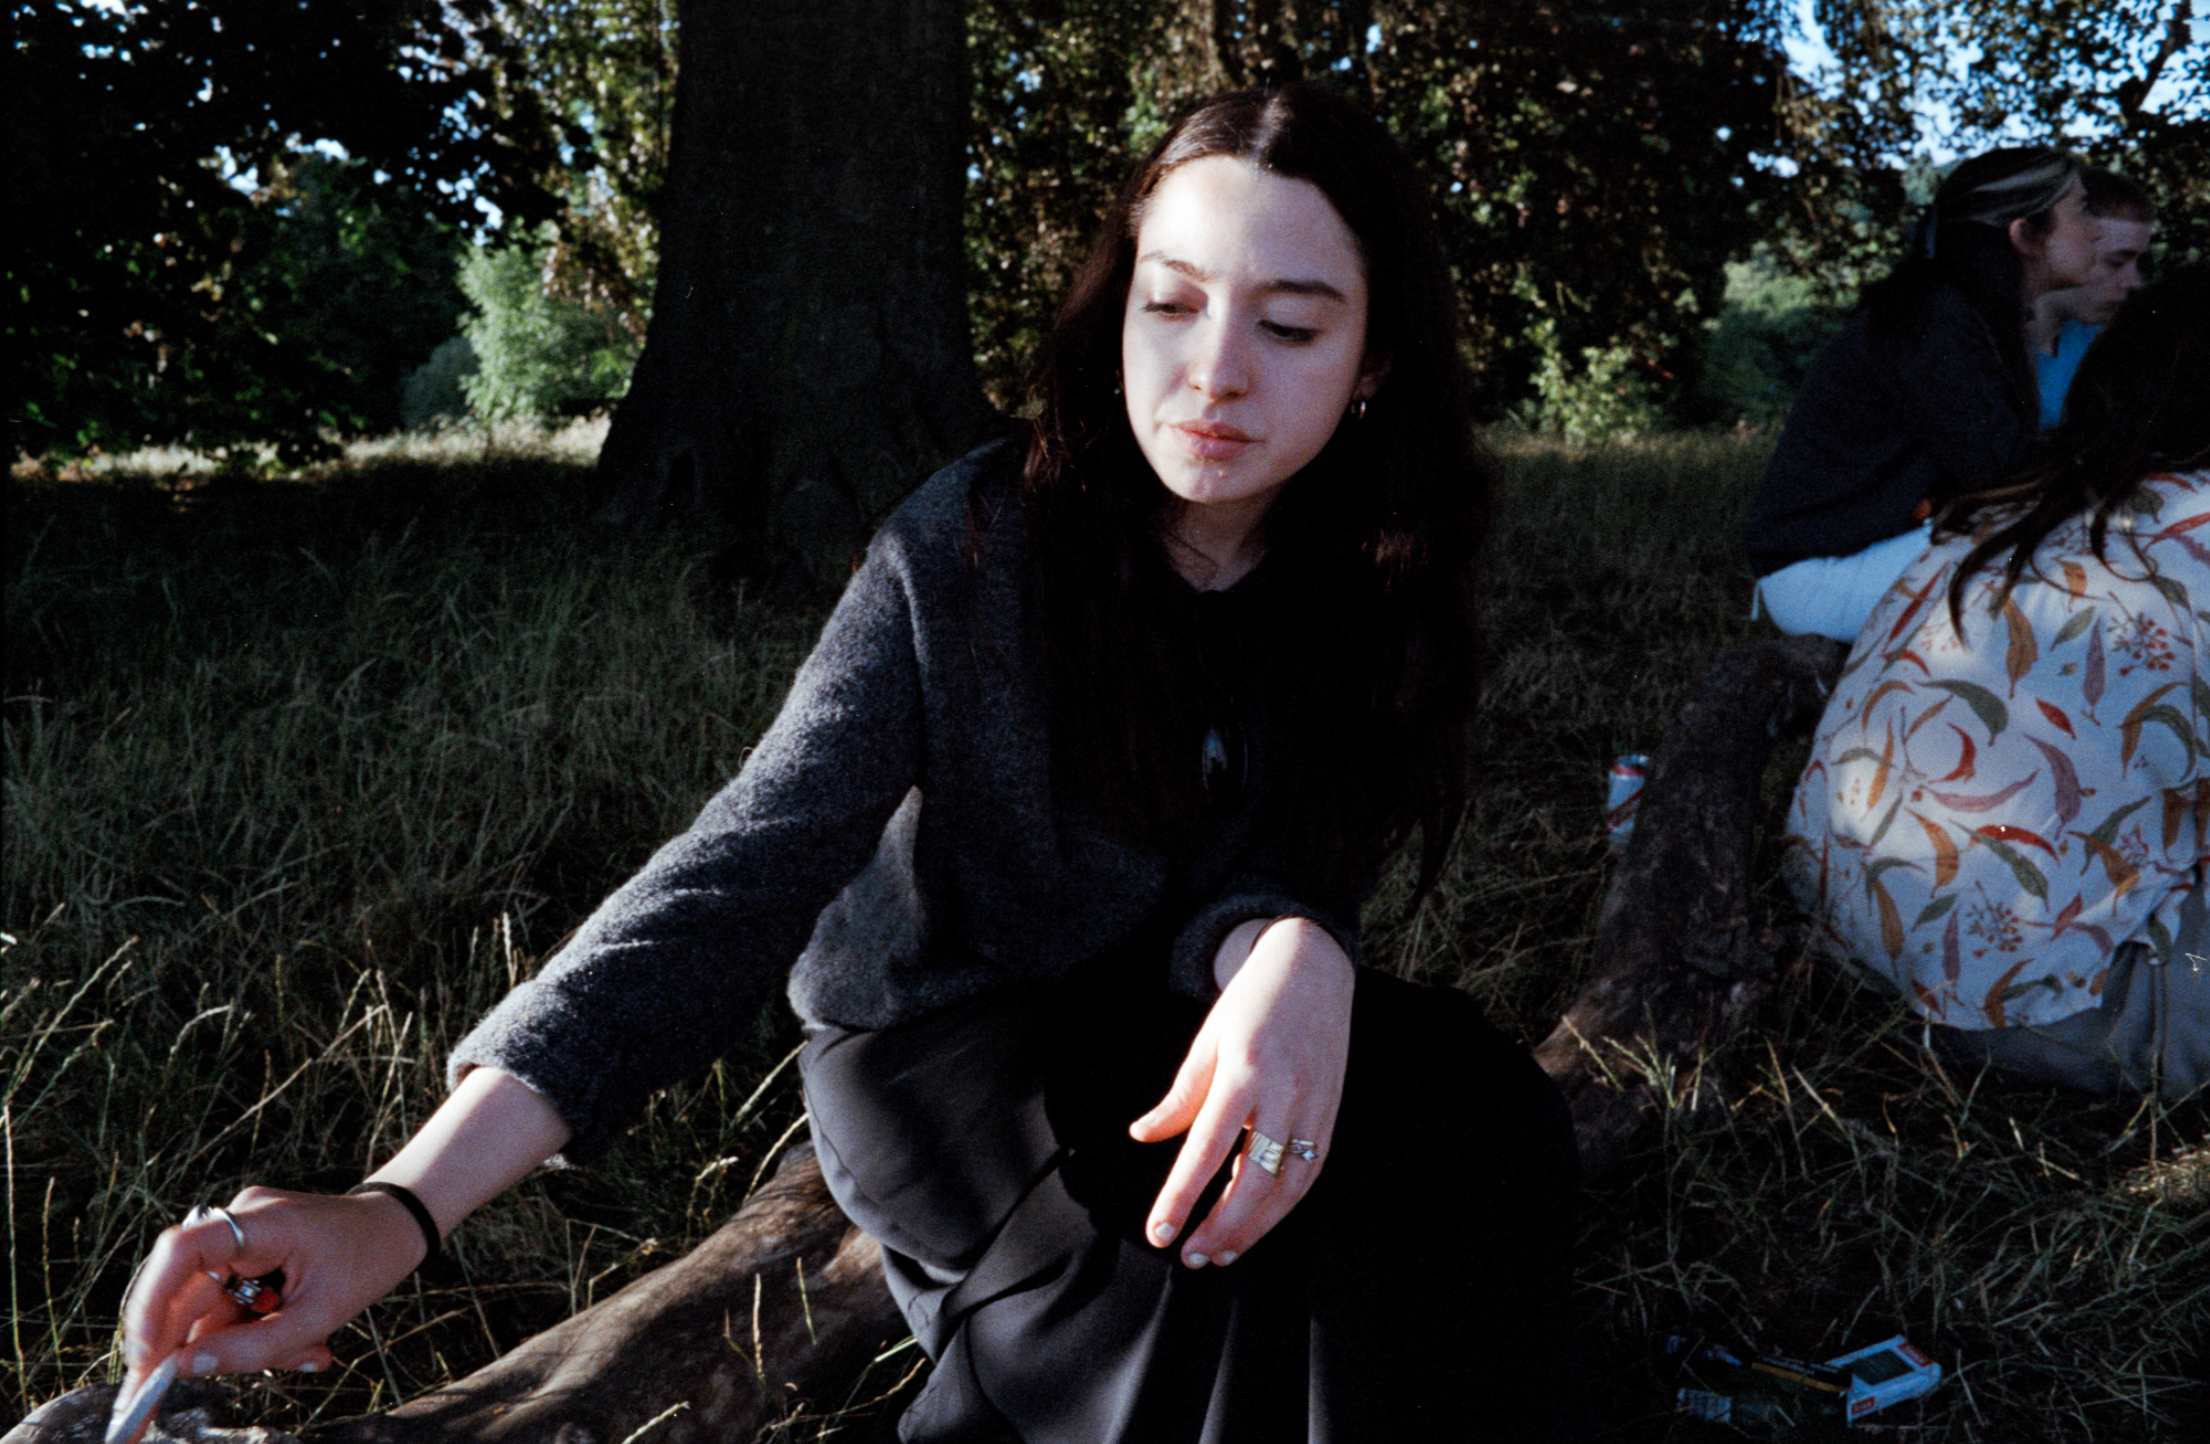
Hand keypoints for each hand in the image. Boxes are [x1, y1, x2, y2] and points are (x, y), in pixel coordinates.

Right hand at [115, 1067, 569, 1410]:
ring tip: (308, 1354)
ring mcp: (241, 1237)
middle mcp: (239, 1222)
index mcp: (260, 1222)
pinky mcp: (247, 1254)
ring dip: (244, 1344)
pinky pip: (231, 1304)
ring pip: (211, 1308)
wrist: (399, 1223)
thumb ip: (256, 1345)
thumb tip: (188, 1367)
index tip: (146, 1356)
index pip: (181, 1251)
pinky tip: (304, 1344)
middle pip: (188, 1293)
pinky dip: (256, 1331)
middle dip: (196, 1349)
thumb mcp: (322, 1313)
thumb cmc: (371, 1256)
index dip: (151, 1303)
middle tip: (161, 1407)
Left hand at [1128, 916, 1352, 1266]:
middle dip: (1221, 1227)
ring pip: (1288, 1187)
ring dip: (1254, 1228)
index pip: (1206, 1149)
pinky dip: (1282, 1205)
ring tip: (1220, 1254)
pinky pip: (1308, 1173)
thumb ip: (1180, 1096)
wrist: (1315, 969)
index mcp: (1245, 1071)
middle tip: (1189, 1257)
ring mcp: (1314, 1108)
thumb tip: (1143, 1136)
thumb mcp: (1208, 1041)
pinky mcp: (1330, 1116)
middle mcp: (1284, 1094)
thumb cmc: (1252, 1003)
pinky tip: (1255, 1222)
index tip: (1159, 1231)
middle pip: (1253, 1180)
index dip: (1181, 1196)